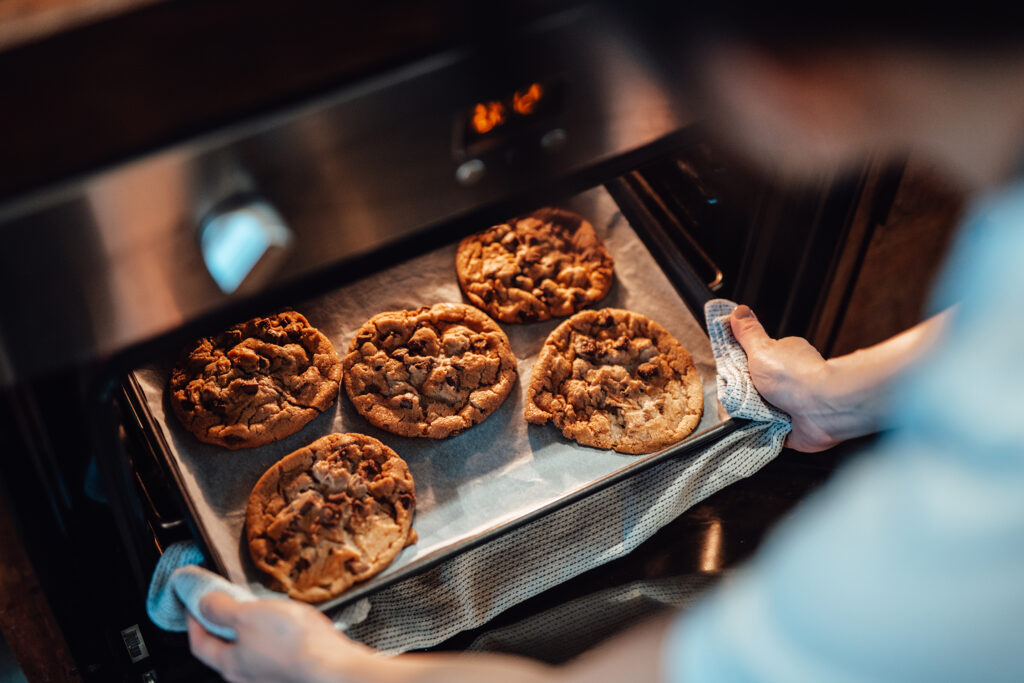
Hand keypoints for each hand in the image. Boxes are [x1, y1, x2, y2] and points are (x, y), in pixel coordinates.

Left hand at [187, 592, 367, 682]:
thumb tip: (202, 603)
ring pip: (252, 652)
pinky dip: (273, 638)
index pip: (200, 644)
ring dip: (250, 632)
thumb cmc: (292, 643)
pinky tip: (287, 626)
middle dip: (222, 627)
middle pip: (225, 651)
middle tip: (226, 604)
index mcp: (230, 664)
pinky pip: (275, 654)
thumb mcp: (248, 615)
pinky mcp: (292, 673)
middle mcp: (248, 677)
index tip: (192, 605)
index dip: (193, 622)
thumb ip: (221, 609)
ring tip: (260, 611)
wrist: (333, 666)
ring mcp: (271, 677)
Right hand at [729, 305, 839, 451]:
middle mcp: (791, 379)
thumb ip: (748, 333)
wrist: (823, 409)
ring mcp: (794, 404)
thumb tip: (738, 311)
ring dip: (753, 414)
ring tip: (749, 414)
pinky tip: (757, 428)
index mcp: (785, 356)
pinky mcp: (794, 428)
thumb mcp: (761, 349)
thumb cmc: (795, 377)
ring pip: (761, 410)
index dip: (740, 368)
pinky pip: (769, 431)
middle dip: (745, 394)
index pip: (756, 361)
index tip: (730, 374)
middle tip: (740, 396)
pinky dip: (762, 431)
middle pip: (756, 387)